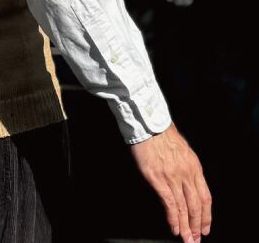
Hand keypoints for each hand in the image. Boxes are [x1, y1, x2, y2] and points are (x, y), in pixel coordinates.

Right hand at [130, 122, 211, 242]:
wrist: (148, 123)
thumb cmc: (161, 133)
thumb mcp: (182, 150)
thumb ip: (186, 167)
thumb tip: (185, 183)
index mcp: (195, 166)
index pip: (205, 196)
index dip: (206, 215)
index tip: (205, 227)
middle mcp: (187, 173)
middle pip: (196, 205)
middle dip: (197, 225)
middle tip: (196, 239)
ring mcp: (173, 176)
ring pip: (184, 207)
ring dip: (186, 226)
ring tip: (187, 239)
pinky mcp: (158, 178)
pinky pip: (169, 203)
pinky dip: (173, 217)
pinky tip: (174, 227)